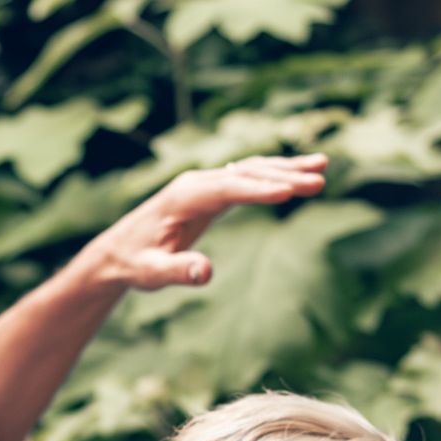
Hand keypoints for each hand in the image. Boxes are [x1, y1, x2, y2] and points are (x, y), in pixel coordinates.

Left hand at [77, 153, 328, 290]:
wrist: (117, 252)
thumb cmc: (135, 264)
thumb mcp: (152, 273)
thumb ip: (178, 272)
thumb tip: (206, 272)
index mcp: (184, 197)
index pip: (228, 189)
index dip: (259, 190)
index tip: (292, 192)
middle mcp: (196, 183)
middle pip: (246, 173)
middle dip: (283, 175)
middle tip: (320, 179)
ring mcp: (204, 183)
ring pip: (250, 170)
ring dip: (285, 168)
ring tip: (322, 167)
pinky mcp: (210, 191)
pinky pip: (247, 178)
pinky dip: (273, 174)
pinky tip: (298, 175)